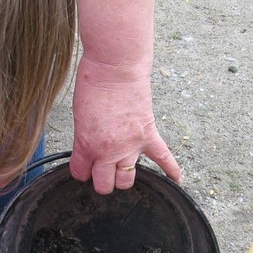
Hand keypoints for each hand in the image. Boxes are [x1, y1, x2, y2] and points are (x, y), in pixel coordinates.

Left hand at [70, 55, 181, 193]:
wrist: (115, 67)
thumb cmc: (93, 85)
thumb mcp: (77, 117)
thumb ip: (83, 139)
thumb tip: (87, 152)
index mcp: (87, 146)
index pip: (81, 175)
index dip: (81, 172)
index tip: (83, 167)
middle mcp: (109, 151)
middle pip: (105, 185)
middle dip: (102, 180)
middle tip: (101, 169)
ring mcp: (131, 146)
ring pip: (127, 179)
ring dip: (123, 177)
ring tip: (121, 169)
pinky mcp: (148, 135)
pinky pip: (163, 158)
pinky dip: (171, 170)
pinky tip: (175, 180)